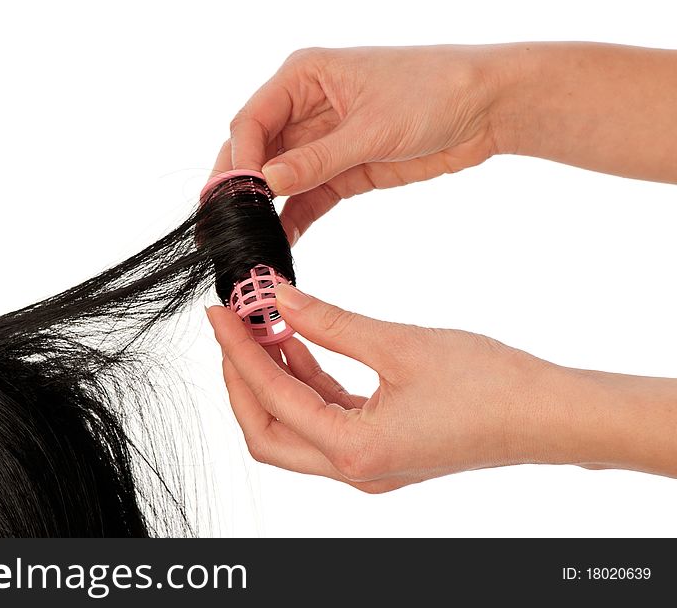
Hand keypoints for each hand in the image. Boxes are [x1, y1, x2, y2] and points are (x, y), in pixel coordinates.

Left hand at [207, 284, 676, 491]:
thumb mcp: (399, 345)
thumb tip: (279, 298)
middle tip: (233, 326)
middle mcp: (354, 469)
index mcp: (355, 450)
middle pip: (268, 433)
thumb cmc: (488, 385)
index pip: (272, 399)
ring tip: (263, 325)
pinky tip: (299, 343)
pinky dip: (304, 383)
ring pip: (293, 429)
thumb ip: (330, 322)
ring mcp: (367, 464)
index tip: (221, 313)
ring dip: (272, 378)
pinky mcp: (380, 450)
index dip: (239, 353)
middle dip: (242, 379)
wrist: (547, 415)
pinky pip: (324, 419)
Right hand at [229, 46, 503, 243]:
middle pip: (257, 151)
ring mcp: (321, 141)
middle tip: (226, 225)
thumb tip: (266, 181)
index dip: (239, 159)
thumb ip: (317, 158)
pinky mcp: (341, 169)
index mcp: (303, 77)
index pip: (252, 120)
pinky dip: (294, 219)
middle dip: (241, 187)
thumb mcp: (372, 127)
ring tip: (251, 241)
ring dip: (265, 209)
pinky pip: (307, 197)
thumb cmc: (433, 92)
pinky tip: (282, 242)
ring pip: (278, 179)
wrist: (486, 107)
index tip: (233, 196)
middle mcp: (304, 106)